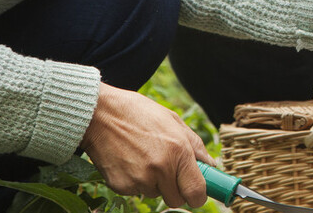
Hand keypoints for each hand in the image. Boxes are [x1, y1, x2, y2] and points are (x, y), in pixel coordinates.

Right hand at [81, 83, 211, 207]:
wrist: (101, 115)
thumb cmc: (139, 114)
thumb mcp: (173, 121)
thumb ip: (195, 145)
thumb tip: (210, 165)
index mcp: (178, 151)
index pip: (196, 191)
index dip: (199, 196)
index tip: (197, 194)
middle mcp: (161, 169)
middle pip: (176, 200)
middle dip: (175, 189)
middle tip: (167, 171)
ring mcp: (140, 180)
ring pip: (155, 195)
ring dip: (154, 183)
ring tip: (144, 158)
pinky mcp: (121, 186)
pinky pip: (136, 192)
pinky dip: (136, 181)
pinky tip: (130, 161)